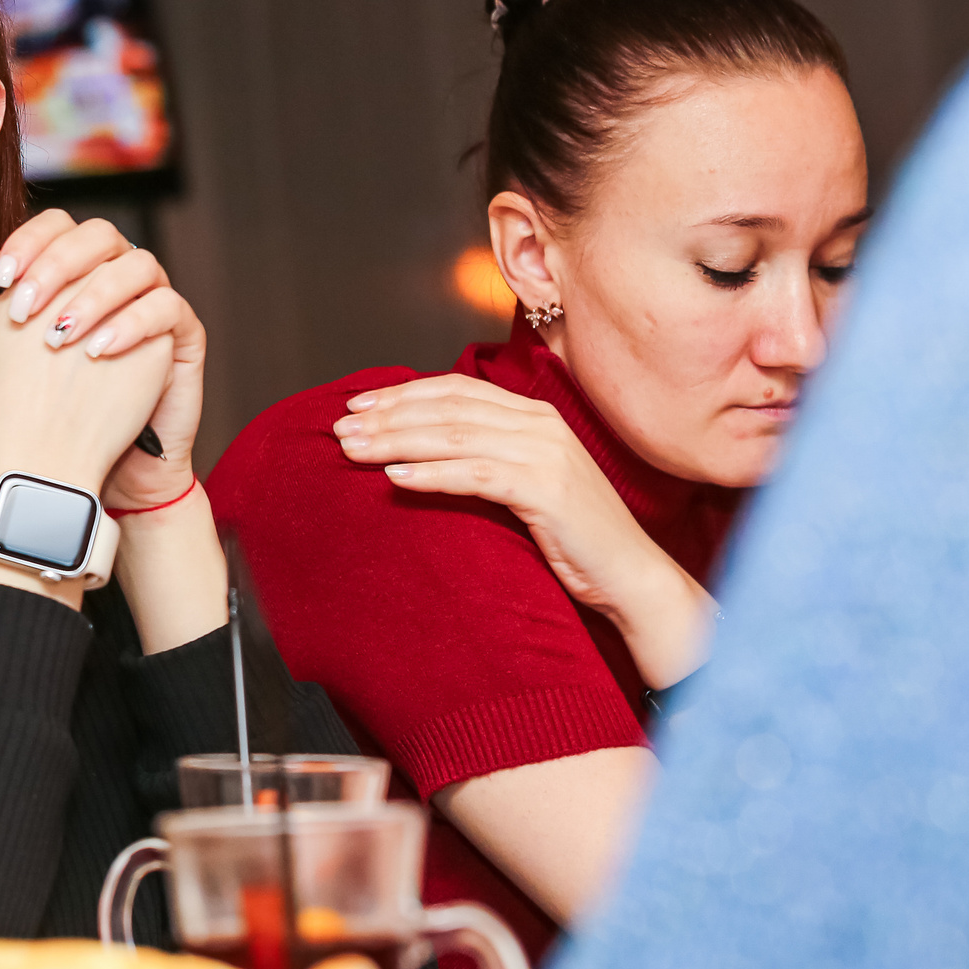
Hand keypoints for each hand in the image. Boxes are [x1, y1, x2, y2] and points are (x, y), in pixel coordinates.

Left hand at [0, 209, 201, 511]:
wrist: (78, 467)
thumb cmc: (46, 408)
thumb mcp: (5, 351)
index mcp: (75, 274)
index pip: (59, 228)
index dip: (30, 241)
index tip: (1, 275)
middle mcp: (115, 279)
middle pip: (100, 235)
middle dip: (57, 263)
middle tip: (27, 304)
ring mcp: (152, 301)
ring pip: (138, 264)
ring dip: (94, 294)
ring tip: (62, 334)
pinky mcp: (181, 334)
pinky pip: (169, 307)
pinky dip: (132, 323)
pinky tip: (99, 349)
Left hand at [332, 374, 711, 687]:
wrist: (629, 577)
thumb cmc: (571, 537)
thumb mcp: (524, 484)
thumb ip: (485, 459)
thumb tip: (419, 454)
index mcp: (534, 415)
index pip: (455, 390)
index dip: (402, 394)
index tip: (356, 405)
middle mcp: (540, 425)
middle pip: (446, 410)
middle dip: (387, 416)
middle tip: (339, 428)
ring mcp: (546, 454)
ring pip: (454, 436)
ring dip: (396, 440)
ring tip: (352, 450)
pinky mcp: (547, 489)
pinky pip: (477, 475)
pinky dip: (432, 474)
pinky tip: (395, 478)